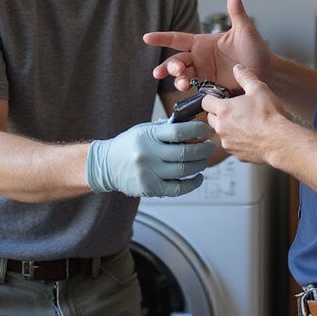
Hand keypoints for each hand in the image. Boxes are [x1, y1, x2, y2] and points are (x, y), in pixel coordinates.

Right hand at [86, 120, 215, 197]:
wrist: (106, 165)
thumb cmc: (129, 145)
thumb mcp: (144, 130)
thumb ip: (165, 129)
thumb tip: (191, 127)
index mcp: (148, 136)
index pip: (178, 131)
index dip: (196, 130)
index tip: (205, 130)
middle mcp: (148, 154)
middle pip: (184, 152)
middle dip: (203, 149)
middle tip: (210, 146)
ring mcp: (149, 173)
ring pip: (183, 170)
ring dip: (199, 165)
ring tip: (204, 160)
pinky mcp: (150, 188)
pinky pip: (177, 189)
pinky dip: (192, 184)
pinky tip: (198, 177)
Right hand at [144, 0, 270, 93]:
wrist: (266, 72)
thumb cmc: (256, 49)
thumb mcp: (245, 30)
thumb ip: (237, 12)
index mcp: (203, 42)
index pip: (177, 38)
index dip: (162, 38)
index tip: (146, 38)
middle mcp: (199, 58)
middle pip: (177, 60)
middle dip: (170, 65)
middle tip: (174, 69)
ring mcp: (203, 73)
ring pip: (182, 76)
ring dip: (178, 79)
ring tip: (182, 83)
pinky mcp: (209, 86)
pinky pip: (194, 88)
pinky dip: (188, 89)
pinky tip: (188, 90)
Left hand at [200, 64, 285, 165]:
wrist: (279, 141)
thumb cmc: (269, 116)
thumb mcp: (259, 89)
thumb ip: (245, 77)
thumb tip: (237, 68)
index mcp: (223, 110)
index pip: (205, 102)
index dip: (212, 98)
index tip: (220, 97)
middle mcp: (221, 128)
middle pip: (210, 118)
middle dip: (219, 113)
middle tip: (235, 109)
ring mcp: (227, 142)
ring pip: (220, 132)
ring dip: (227, 127)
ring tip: (245, 123)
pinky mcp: (235, 154)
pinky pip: (231, 144)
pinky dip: (236, 140)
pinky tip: (250, 135)